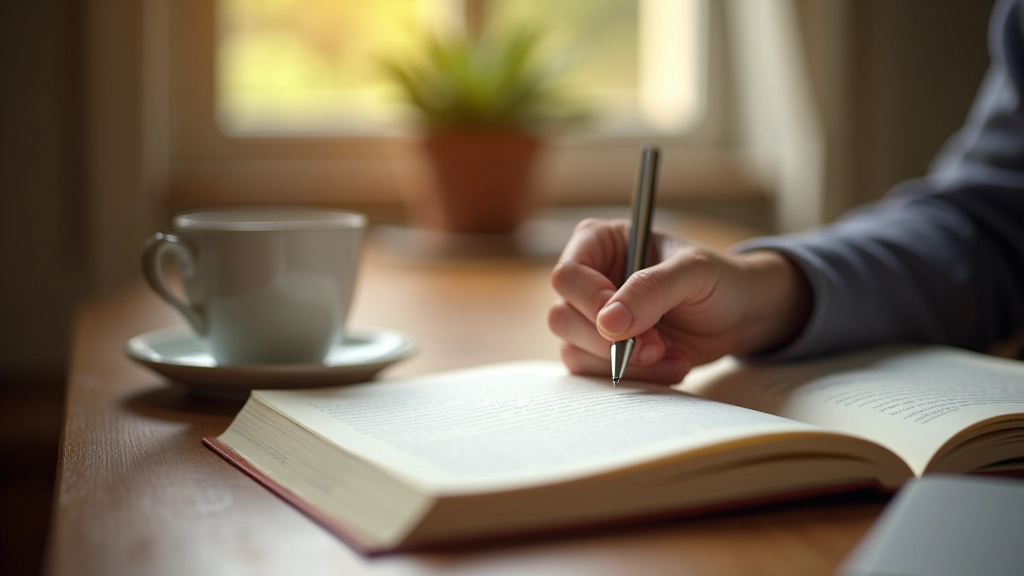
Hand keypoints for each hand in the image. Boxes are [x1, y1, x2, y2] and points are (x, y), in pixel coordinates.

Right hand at [548, 218, 811, 383]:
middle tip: (656, 345)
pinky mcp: (603, 352)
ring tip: (672, 355)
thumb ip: (651, 290)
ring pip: (574, 351)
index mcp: (599, 243)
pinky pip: (596, 375)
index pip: (568, 275)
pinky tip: (671, 364)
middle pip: (563, 317)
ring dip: (625, 364)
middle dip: (610, 342)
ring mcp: (592, 319)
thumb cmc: (718, 280)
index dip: (590, 302)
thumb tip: (608, 322)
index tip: (624, 325)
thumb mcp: (693, 272)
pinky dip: (636, 378)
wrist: (740, 315)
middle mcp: (588, 280)